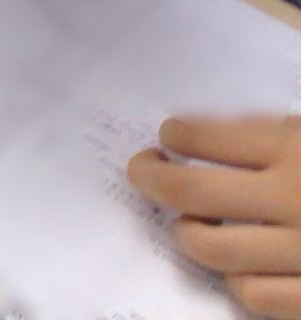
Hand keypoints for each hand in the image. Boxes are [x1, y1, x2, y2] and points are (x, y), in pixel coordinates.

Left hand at [130, 116, 300, 314]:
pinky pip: (251, 294)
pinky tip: (239, 262)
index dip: (174, 136)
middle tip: (143, 171)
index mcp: (296, 151)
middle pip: (190, 191)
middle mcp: (296, 200)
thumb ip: (264, 137)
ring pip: (211, 248)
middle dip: (151, 178)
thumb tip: (188, 135)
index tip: (167, 139)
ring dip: (189, 233)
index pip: (206, 138)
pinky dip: (235, 279)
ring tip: (191, 222)